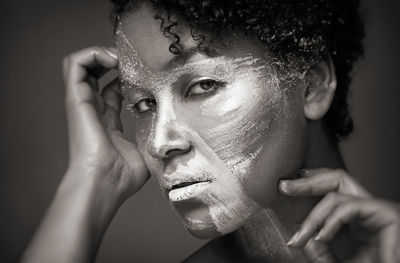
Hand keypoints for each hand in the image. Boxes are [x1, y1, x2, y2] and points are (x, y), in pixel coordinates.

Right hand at [63, 46, 148, 202]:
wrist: (103, 185)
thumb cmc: (121, 177)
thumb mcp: (144, 153)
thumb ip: (151, 140)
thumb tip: (170, 136)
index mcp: (107, 122)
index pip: (111, 90)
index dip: (125, 77)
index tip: (143, 74)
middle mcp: (92, 110)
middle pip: (94, 73)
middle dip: (112, 60)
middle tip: (130, 61)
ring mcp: (82, 103)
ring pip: (80, 64)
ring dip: (100, 53)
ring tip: (119, 57)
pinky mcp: (76, 99)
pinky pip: (74, 64)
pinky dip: (92, 54)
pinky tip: (113, 60)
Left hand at [279, 168, 399, 262]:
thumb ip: (322, 252)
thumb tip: (306, 239)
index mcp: (357, 217)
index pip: (332, 189)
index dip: (310, 184)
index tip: (287, 188)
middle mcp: (367, 208)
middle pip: (336, 178)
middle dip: (307, 182)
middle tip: (284, 187)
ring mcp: (377, 208)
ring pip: (337, 192)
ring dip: (313, 212)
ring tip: (300, 235)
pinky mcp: (386, 213)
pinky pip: (348, 208)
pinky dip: (331, 222)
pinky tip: (321, 237)